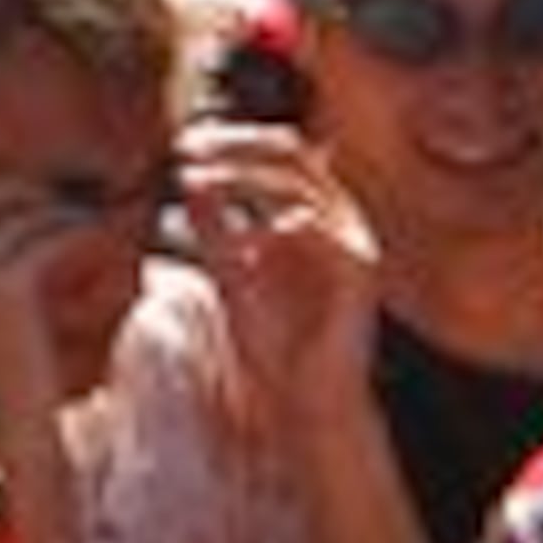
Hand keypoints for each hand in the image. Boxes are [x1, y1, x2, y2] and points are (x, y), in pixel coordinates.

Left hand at [178, 119, 382, 432]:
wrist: (305, 404)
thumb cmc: (271, 343)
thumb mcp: (229, 274)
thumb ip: (214, 227)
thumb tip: (188, 176)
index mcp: (313, 213)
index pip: (279, 150)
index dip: (231, 138)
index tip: (183, 142)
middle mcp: (340, 219)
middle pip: (292, 151)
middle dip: (234, 143)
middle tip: (185, 148)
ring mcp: (354, 242)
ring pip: (297, 182)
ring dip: (238, 175)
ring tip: (193, 182)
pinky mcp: (359, 271)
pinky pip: (316, 229)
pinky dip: (271, 225)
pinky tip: (236, 236)